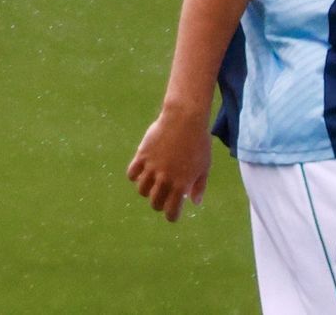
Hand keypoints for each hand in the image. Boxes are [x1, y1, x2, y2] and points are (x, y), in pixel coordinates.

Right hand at [126, 106, 211, 221]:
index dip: (171, 216)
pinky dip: (135, 175)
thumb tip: (194, 202)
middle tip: (162, 197)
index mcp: (181, 185)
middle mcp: (165, 179)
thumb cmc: (198, 143)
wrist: (184, 120)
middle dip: (159, 204)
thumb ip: (199, 186)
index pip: (171, 212)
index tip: (172, 213)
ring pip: (141, 190)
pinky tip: (142, 170)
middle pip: (155, 203)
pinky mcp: (142, 155)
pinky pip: (132, 173)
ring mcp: (152, 168)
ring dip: (146, 190)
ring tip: (152, 183)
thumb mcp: (204, 167)